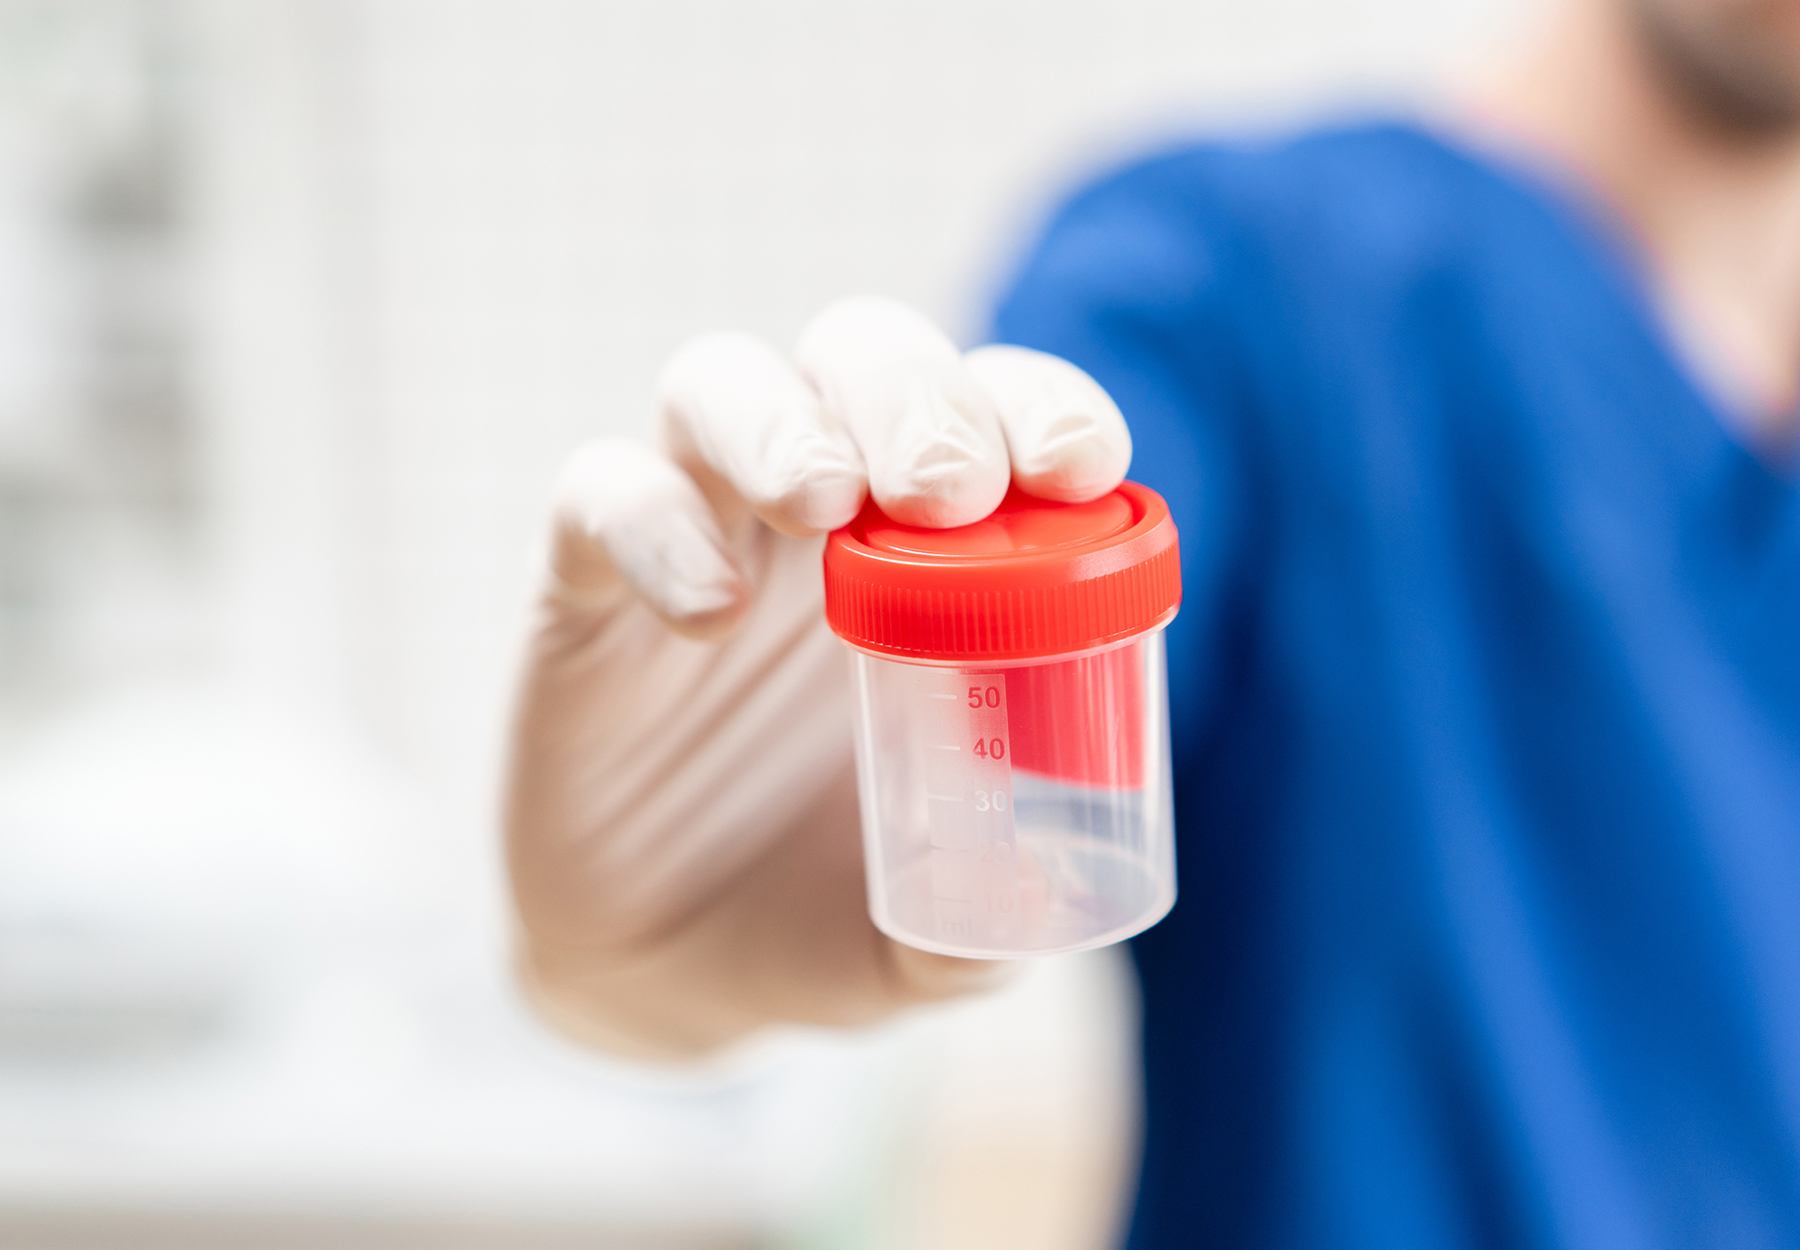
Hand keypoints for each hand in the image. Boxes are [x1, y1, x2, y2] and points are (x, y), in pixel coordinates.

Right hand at [504, 296, 1130, 1059]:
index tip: (1078, 466)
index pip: (996, 416)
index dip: (1041, 407)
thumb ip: (992, 927)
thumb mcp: (928, 938)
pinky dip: (653, 526)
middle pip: (860, 357)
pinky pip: (598, 496)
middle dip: (915, 397)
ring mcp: (698, 533)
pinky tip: (709, 612)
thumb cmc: (827, 914)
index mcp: (938, 559)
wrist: (670, 976)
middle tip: (948, 493)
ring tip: (824, 505)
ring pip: (719, 382)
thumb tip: (1050, 901)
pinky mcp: (583, 590)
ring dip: (781, 421)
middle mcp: (818, 517)